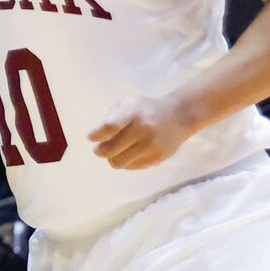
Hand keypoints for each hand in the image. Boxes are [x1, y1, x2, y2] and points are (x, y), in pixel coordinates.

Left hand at [89, 92, 203, 169]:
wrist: (178, 117)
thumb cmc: (145, 109)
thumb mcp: (127, 103)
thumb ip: (111, 117)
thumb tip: (96, 137)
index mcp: (132, 112)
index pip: (109, 127)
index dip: (96, 135)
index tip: (91, 137)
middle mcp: (143, 129)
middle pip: (110, 149)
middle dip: (99, 151)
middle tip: (99, 148)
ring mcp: (151, 145)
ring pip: (119, 162)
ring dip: (111, 159)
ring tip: (113, 152)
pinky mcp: (157, 158)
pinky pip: (132, 167)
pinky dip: (125, 162)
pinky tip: (128, 154)